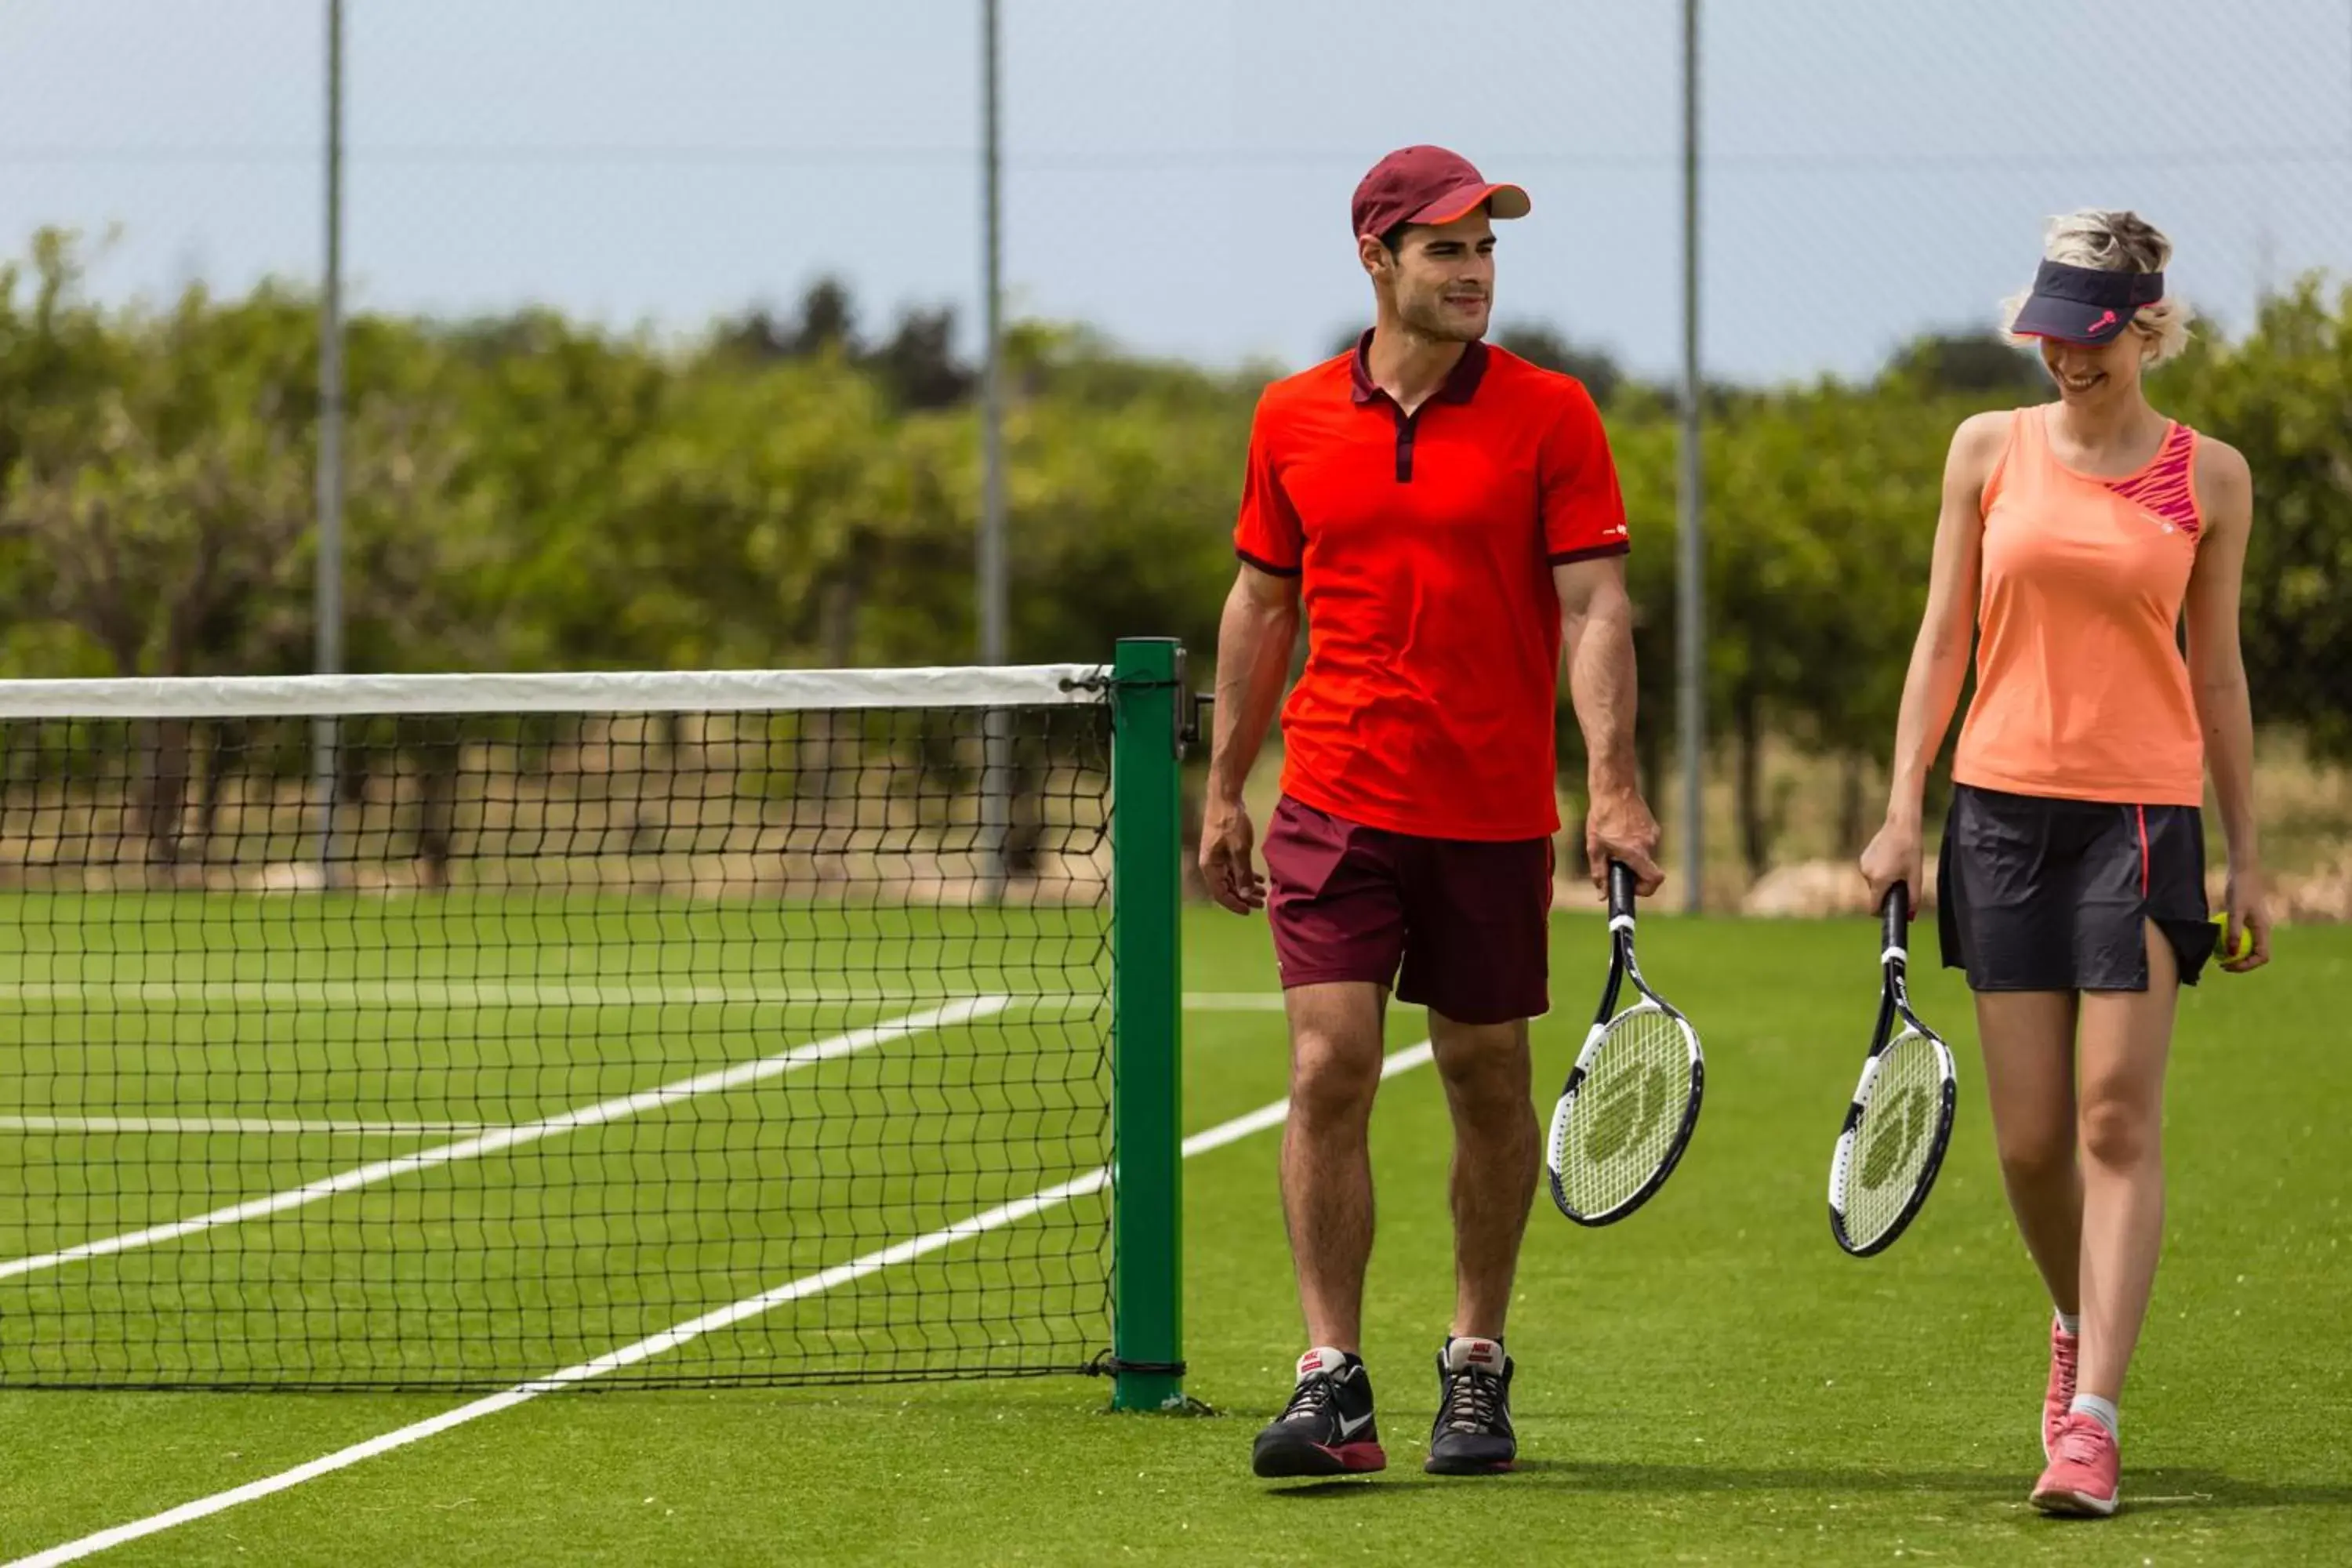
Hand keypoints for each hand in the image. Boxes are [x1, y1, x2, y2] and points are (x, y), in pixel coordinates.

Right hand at [1198, 795, 1264, 914]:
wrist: (1225, 798)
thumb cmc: (1230, 823)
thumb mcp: (1240, 850)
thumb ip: (1243, 874)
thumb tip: (1244, 895)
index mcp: (1210, 867)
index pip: (1221, 894)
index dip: (1235, 905)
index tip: (1250, 911)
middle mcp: (1211, 865)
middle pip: (1226, 888)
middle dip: (1244, 897)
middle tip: (1261, 904)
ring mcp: (1217, 857)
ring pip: (1231, 879)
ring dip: (1246, 887)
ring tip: (1263, 893)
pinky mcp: (1224, 850)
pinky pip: (1234, 868)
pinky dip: (1246, 875)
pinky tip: (1259, 879)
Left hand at [1586, 785, 1663, 896]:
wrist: (1614, 788)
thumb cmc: (1602, 817)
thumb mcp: (1595, 848)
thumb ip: (1600, 874)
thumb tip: (1603, 894)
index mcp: (1636, 852)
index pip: (1655, 880)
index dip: (1645, 889)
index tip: (1631, 885)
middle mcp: (1649, 844)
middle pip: (1647, 868)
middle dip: (1632, 869)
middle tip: (1614, 860)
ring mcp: (1653, 834)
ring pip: (1645, 854)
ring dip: (1631, 854)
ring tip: (1614, 841)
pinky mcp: (1653, 825)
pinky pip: (1645, 842)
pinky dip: (1634, 843)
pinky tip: (1620, 831)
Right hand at [1859, 817, 1922, 917]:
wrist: (1901, 824)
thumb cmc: (1911, 848)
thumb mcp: (1916, 876)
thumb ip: (1913, 899)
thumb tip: (1911, 916)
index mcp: (1879, 880)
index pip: (1874, 907)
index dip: (1883, 912)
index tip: (1893, 910)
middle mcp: (1867, 874)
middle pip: (1876, 894)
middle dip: (1888, 892)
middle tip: (1903, 880)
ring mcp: (1863, 865)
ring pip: (1874, 883)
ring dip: (1884, 881)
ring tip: (1898, 867)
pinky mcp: (1863, 857)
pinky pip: (1872, 872)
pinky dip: (1881, 871)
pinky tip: (1891, 859)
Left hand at [2221, 866, 2271, 973]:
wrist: (2242, 871)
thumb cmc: (2240, 889)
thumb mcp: (2235, 911)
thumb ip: (2234, 932)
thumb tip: (2232, 954)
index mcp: (2264, 929)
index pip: (2262, 956)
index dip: (2248, 965)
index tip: (2230, 966)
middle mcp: (2262, 930)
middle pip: (2256, 955)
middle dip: (2241, 963)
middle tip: (2222, 965)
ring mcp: (2255, 926)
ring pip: (2248, 947)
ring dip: (2236, 955)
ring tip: (2219, 958)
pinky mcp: (2247, 920)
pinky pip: (2242, 938)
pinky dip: (2232, 943)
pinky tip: (2217, 943)